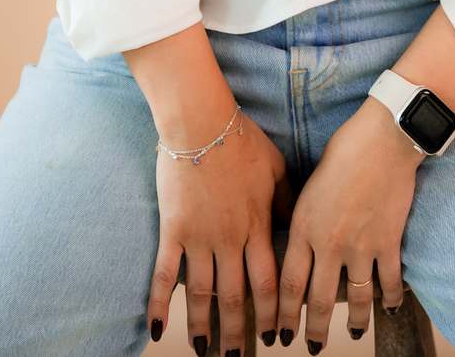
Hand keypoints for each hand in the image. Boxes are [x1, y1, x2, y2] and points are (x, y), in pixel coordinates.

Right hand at [146, 108, 293, 354]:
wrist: (201, 121)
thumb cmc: (240, 138)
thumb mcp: (275, 167)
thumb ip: (286, 199)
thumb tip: (296, 223)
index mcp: (258, 225)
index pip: (269, 282)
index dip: (272, 313)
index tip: (275, 336)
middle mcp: (231, 238)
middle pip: (236, 296)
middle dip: (239, 332)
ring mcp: (200, 237)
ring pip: (202, 294)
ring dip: (204, 327)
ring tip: (205, 352)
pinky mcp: (173, 230)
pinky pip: (164, 274)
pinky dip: (159, 304)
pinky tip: (158, 329)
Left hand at [276, 98, 421, 348]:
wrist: (384, 138)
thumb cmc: (344, 151)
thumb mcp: (308, 184)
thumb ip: (302, 218)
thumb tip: (297, 242)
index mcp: (303, 227)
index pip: (288, 284)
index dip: (283, 315)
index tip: (280, 333)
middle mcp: (329, 244)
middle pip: (319, 301)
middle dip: (314, 332)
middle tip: (311, 348)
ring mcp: (360, 247)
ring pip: (356, 300)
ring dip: (355, 323)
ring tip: (354, 335)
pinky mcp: (388, 243)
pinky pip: (388, 283)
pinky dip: (389, 300)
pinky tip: (388, 309)